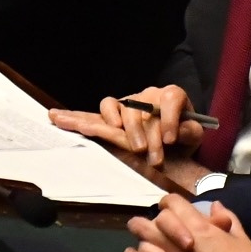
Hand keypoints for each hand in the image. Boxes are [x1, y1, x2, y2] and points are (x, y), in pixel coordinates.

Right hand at [48, 85, 204, 167]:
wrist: (174, 144)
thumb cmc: (183, 138)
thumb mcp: (193, 136)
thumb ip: (189, 132)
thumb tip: (179, 131)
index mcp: (170, 96)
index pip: (170, 98)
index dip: (169, 117)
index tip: (170, 139)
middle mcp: (147, 96)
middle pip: (141, 108)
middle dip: (145, 133)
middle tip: (151, 155)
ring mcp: (127, 105)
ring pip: (116, 107)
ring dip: (118, 125)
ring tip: (118, 135)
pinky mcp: (112, 117)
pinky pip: (94, 114)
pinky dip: (76, 116)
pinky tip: (57, 116)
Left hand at [126, 194, 250, 251]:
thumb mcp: (240, 238)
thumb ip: (226, 219)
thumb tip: (216, 206)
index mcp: (197, 228)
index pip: (170, 203)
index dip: (169, 203)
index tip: (170, 210)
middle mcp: (178, 246)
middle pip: (145, 225)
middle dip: (144, 224)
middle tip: (146, 228)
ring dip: (139, 249)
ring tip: (142, 250)